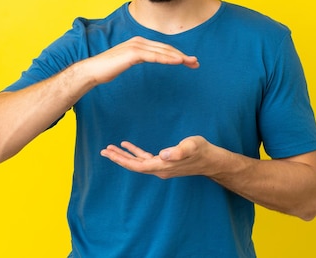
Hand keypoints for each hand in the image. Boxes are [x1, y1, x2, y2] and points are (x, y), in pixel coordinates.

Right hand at [81, 36, 198, 85]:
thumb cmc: (107, 69)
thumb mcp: (126, 62)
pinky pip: (154, 56)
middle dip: (182, 55)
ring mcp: (136, 46)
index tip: (188, 61)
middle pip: (166, 48)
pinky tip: (178, 62)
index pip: (162, 48)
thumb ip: (136, 58)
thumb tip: (144, 60)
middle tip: (195, 62)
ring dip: (179, 57)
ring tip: (191, 63)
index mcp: (138, 43)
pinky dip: (167, 58)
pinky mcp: (133, 53)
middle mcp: (139, 41)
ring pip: (162, 51)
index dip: (176, 54)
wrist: (93, 70)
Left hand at [100, 136, 215, 178]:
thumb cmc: (202, 151)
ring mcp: (161, 166)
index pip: (138, 166)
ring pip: (137, 162)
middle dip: (118, 158)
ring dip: (124, 156)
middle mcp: (159, 169)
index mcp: (163, 166)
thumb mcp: (192, 146)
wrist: (212, 160)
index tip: (110, 154)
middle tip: (103, 151)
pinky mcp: (164, 162)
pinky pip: (145, 159)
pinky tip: (127, 145)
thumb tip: (164, 154)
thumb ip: (179, 150)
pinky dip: (135, 152)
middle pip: (134, 166)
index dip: (123, 160)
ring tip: (110, 149)